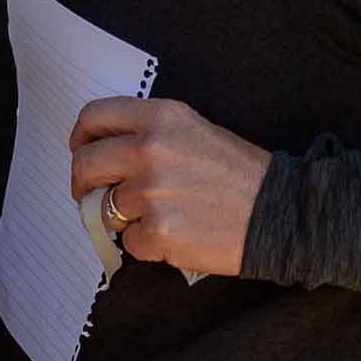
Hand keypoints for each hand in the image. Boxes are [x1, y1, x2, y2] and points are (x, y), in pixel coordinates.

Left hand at [69, 97, 272, 276]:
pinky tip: (177, 234)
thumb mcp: (195, 130)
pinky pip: (129, 242)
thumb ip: (150, 134)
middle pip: (84, 164)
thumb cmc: (239, 172)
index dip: (81, 138)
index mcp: (162, 117)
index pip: (94, 117)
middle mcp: (151, 149)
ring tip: (159, 215)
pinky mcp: (158, 232)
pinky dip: (147, 243)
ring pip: (105, 209)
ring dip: (124, 217)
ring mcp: (152, 193)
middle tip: (94, 196)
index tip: (84, 152)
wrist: (278, 210)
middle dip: (83, 184)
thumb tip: (104, 155)